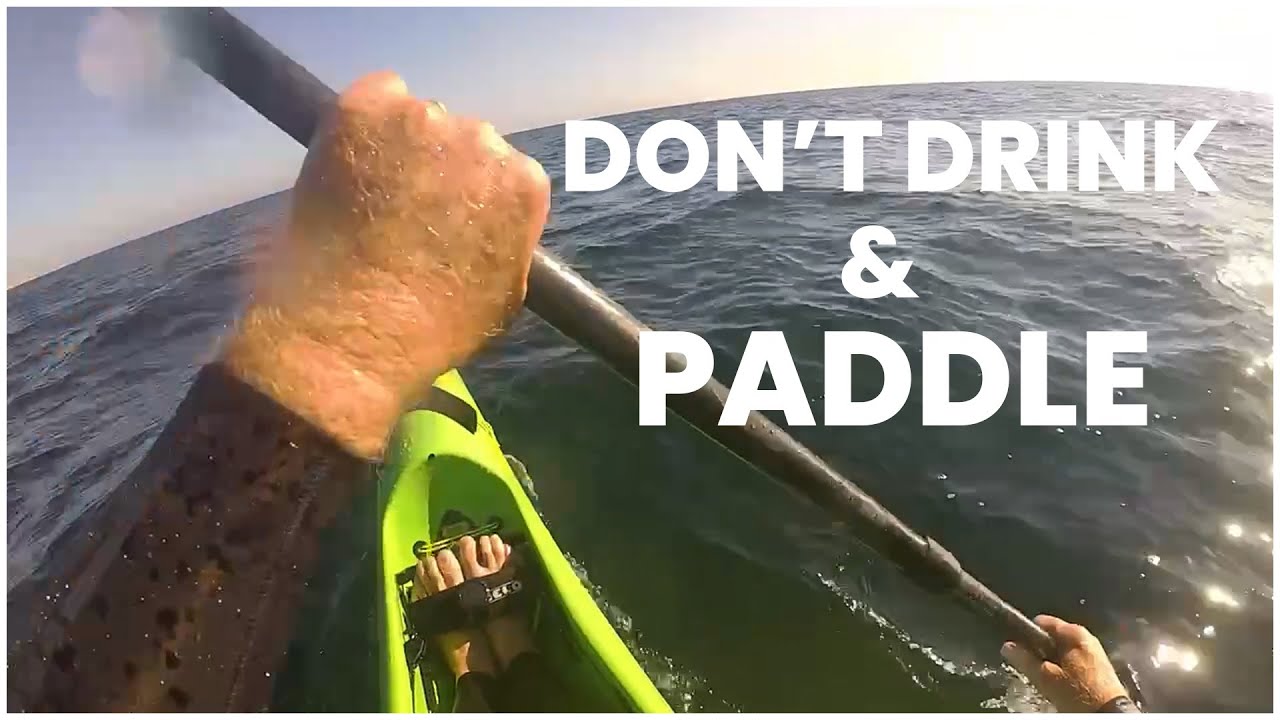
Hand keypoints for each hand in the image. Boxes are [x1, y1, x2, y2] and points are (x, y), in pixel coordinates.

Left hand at [222, 71, 549, 458]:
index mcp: (523, 184)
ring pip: (416, 120)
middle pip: (463, 140)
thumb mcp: (504, 295)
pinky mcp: (364, 109)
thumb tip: (497, 222)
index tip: (449, 218)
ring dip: (400, 147)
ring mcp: (422, 120)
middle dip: (439, 168)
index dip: (472, 195)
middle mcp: (482, 141)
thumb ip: (510, 239)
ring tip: (370, 199)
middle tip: (405, 211)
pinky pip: (372, 99)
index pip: (505, 171)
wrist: (352, 332)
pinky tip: (351, 168)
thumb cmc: (432, 330)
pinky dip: (362, 126)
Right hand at [1002, 615, 1129, 711]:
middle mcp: (1086, 637)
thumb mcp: (1045, 678)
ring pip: (1062, 652)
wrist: (1108, 714)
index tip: (1020, 650)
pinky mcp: (1099, 666)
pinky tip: (1065, 685)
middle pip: (1051, 639)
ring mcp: (1094, 651)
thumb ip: (1024, 659)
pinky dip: (1066, 671)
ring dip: (1053, 664)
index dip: (1026, 635)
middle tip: (1037, 672)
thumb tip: (1008, 647)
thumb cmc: (1079, 693)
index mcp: (1074, 633)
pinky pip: (1074, 662)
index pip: (1041, 623)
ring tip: (1051, 681)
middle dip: (1041, 653)